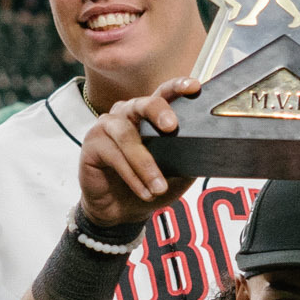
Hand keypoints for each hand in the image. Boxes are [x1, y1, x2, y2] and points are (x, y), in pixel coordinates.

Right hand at [77, 78, 202, 227]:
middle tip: (172, 127)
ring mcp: (107, 127)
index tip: (194, 87)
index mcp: (148, 115)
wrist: (120, 211)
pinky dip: (131, 175)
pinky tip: (143, 191)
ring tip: (159, 187)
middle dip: (158, 111)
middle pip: (142, 103)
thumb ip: (188, 158)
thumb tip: (208, 151)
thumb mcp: (175, 174)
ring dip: (145, 163)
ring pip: (127, 136)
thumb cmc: (147, 186)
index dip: (177, 87)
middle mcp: (127, 114)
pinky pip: (113, 155)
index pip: (163, 94)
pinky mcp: (92, 145)